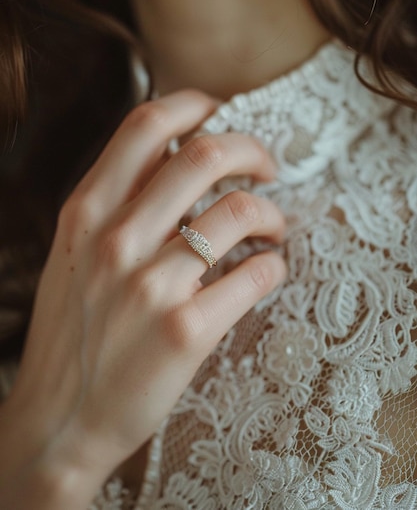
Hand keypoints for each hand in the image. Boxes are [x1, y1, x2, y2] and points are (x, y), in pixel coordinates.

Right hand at [0, 89, 285, 507]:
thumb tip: (173, 155)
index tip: (218, 111)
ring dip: (271, 213)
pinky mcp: (186, 331)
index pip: (146, 127)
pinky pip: (256, 275)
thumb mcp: (73, 253)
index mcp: (86, 213)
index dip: (192, 105)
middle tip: (266, 166)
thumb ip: (116, 202)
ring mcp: (151, 286)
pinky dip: (274, 265)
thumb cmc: (71, 334)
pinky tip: (267, 270)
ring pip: (241, 212)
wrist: (58, 422)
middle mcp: (116, 240)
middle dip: (251, 149)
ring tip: (272, 227)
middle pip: (205, 154)